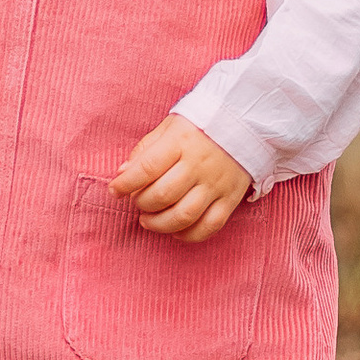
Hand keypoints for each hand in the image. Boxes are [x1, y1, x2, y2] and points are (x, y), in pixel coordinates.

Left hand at [110, 114, 251, 242]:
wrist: (245, 124)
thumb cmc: (199, 127)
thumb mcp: (168, 128)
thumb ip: (144, 150)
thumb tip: (123, 175)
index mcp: (180, 142)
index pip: (147, 168)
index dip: (126, 184)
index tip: (115, 191)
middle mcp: (199, 164)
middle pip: (163, 195)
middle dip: (142, 204)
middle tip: (137, 202)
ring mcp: (216, 183)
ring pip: (184, 215)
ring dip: (160, 224)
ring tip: (148, 221)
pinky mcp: (231, 199)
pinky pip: (210, 226)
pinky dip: (189, 235)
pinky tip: (175, 231)